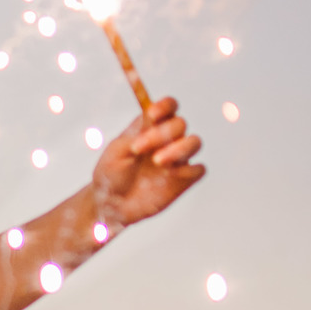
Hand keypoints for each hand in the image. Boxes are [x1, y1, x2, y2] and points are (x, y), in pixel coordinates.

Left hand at [93, 96, 204, 229]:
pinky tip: (170, 174)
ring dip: (179, 149)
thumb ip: (135, 133)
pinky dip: (188, 169)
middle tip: (138, 148)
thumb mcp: (117, 151)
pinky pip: (199, 169)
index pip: (169, 107)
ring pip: (194, 142)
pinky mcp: (184, 179)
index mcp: (151, 127)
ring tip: (158, 161)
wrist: (111, 203)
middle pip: (180, 124)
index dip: (165, 106)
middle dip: (161, 133)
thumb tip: (151, 117)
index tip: (152, 114)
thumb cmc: (111, 173)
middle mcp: (168, 139)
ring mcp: (178, 159)